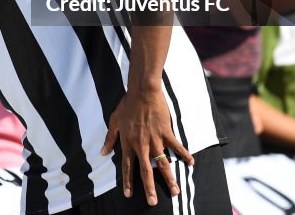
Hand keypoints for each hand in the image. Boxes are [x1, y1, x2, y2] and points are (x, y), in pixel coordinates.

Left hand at [101, 85, 192, 205]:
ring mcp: (155, 140)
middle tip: (153, 202)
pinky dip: (184, 154)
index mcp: (128, 143)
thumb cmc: (127, 105)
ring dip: (169, 178)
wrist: (142, 92)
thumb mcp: (114, 121)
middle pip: (146, 171)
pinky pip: (176, 146)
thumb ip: (110, 138)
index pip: (128, 166)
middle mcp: (141, 145)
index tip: (129, 195)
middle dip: (149, 188)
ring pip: (162, 163)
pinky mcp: (166, 133)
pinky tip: (191, 163)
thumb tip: (102, 152)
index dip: (128, 181)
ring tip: (175, 191)